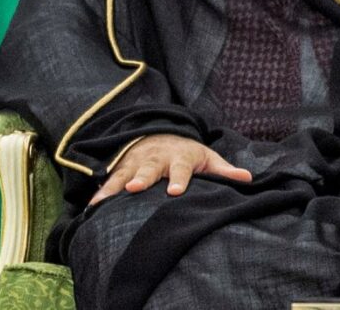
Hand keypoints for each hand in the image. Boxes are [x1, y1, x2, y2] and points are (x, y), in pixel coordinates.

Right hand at [89, 134, 252, 204]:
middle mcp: (156, 158)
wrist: (160, 133)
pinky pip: (110, 179)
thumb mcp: (207, 157)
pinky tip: (90, 206)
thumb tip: (248, 179)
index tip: (174, 192)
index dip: (178, 180)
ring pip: (124, 173)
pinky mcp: (122, 166)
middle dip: (141, 178)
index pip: (181, 169)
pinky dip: (100, 191)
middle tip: (135, 188)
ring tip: (101, 202)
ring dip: (113, 187)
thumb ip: (225, 171)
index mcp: (180, 157)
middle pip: (148, 169)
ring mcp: (136, 161)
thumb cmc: (188, 153)